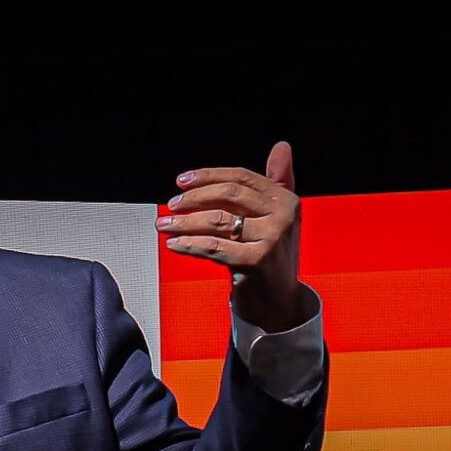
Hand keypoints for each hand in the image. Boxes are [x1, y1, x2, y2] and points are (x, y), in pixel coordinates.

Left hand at [156, 141, 308, 333]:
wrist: (279, 304)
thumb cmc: (272, 257)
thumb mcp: (278, 218)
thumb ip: (278, 182)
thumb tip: (281, 146)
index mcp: (286, 200)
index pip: (241, 177)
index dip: (208, 176)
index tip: (181, 181)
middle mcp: (282, 216)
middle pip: (229, 195)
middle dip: (194, 197)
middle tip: (172, 204)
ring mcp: (270, 239)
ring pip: (217, 221)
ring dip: (184, 222)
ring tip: (163, 224)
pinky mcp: (255, 262)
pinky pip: (213, 247)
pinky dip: (189, 244)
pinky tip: (173, 243)